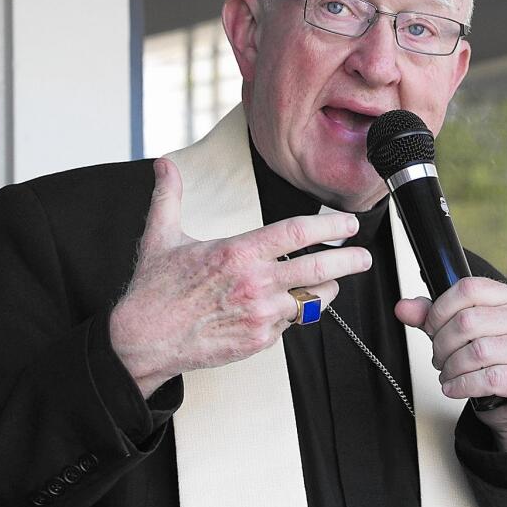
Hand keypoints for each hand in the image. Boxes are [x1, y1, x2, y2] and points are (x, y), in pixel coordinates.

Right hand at [109, 158, 372, 397]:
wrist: (143, 340)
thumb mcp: (161, 235)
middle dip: (349, 261)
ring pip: (312, 300)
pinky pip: (289, 324)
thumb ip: (169, 196)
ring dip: (326, 290)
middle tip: (363, 257)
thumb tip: (164, 165)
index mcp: (238, 253)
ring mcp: (260, 315)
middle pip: (319, 268)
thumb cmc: (154, 291)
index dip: (329, 225)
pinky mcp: (259, 340)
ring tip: (331, 283)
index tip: (347, 223)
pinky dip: (292, 314)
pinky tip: (287, 306)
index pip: (296, 233)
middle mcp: (255, 284)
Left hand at [395, 277, 506, 451]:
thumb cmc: (491, 357)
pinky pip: (488, 379)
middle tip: (438, 357)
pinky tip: (454, 388)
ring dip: (451, 367)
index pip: (469, 288)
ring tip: (446, 374)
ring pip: (477, 351)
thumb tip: (403, 308)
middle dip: (442, 344)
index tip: (431, 327)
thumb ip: (432, 317)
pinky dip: (462, 385)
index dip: (440, 309)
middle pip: (468, 321)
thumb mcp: (461, 331)